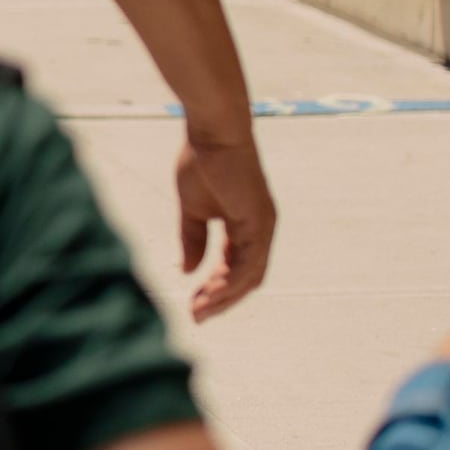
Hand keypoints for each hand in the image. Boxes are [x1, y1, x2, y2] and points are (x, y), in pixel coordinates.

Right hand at [175, 130, 276, 322]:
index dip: (213, 287)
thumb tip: (187, 270)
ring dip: (224, 297)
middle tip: (195, 317)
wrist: (213, 132)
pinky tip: (210, 293)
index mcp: (245, 225)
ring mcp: (262, 227)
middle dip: (220, 300)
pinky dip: (230, 282)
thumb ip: (192, 239)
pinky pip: (249, 263)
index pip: (234, 267)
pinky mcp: (259, 223)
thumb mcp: (192, 209)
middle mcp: (259, 230)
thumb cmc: (201, 162)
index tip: (191, 304)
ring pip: (248, 277)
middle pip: (245, 279)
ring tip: (198, 311)